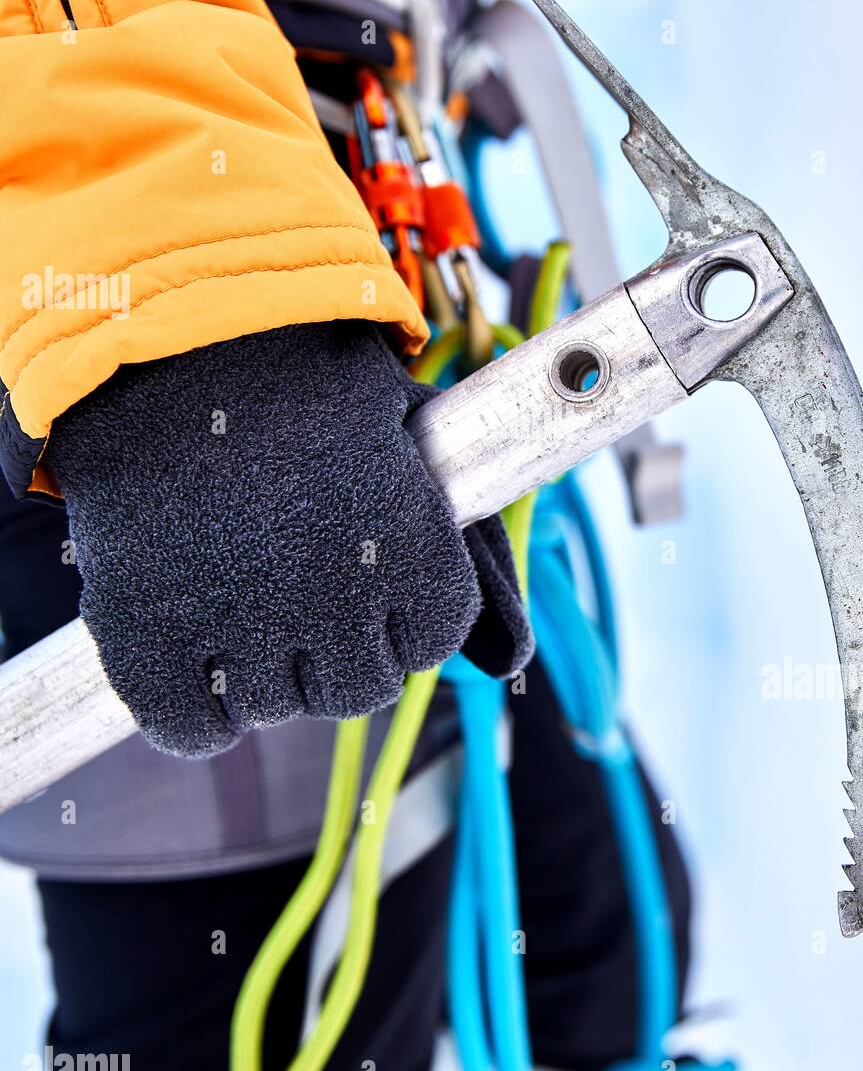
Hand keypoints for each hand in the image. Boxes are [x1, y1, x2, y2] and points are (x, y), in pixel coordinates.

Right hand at [46, 322, 532, 755]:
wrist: (172, 338)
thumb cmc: (304, 389)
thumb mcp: (412, 443)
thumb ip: (475, 555)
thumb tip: (509, 659)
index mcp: (407, 545)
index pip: (432, 641)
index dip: (406, 608)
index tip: (374, 570)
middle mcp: (330, 597)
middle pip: (361, 687)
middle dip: (344, 643)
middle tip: (306, 580)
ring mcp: (235, 622)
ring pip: (281, 708)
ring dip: (271, 668)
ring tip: (245, 588)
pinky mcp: (146, 635)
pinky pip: (193, 731)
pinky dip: (199, 715)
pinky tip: (202, 661)